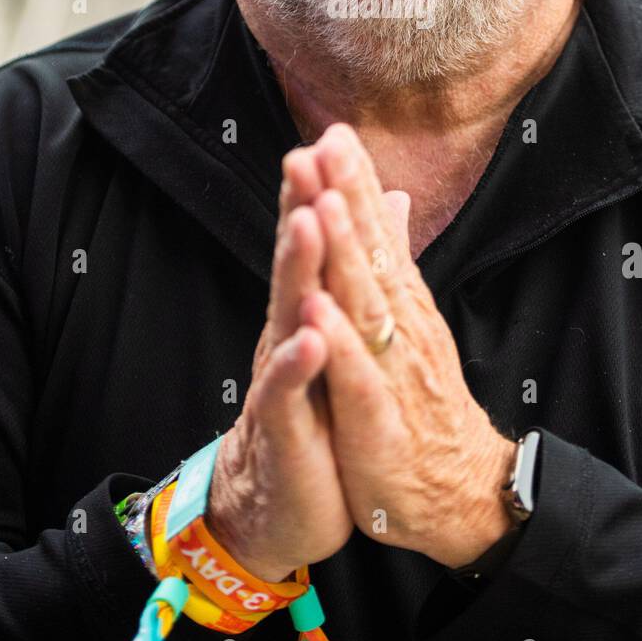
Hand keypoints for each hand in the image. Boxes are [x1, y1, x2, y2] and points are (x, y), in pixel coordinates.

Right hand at [206, 165, 352, 582]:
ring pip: (286, 316)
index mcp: (306, 312)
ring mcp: (281, 380)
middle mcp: (287, 335)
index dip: (320, 192)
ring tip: (307, 222)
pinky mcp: (283, 430)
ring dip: (296, 269)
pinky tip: (310, 335)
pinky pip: (287, 394)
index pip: (314, 244)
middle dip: (300, 209)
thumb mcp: (333, 339)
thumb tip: (364, 213)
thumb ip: (343, 274)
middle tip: (304, 155)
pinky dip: (298, 364)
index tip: (332, 138)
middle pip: (295, 264)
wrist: (277, 502)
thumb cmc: (311, 413)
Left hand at [295, 123, 515, 568]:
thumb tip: (391, 197)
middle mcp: (402, 326)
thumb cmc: (424, 402)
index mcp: (402, 303)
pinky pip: (358, 378)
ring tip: (324, 205)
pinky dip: (337, 345)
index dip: (356, 184)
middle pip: (371, 254)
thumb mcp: (409, 322)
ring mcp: (394, 371)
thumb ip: (395, 258)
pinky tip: (317, 313)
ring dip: (345, 254)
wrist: (457, 488)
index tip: (334, 132)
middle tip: (325, 145)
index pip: (378, 233)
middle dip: (347, 199)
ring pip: (367, 305)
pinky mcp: (381, 421)